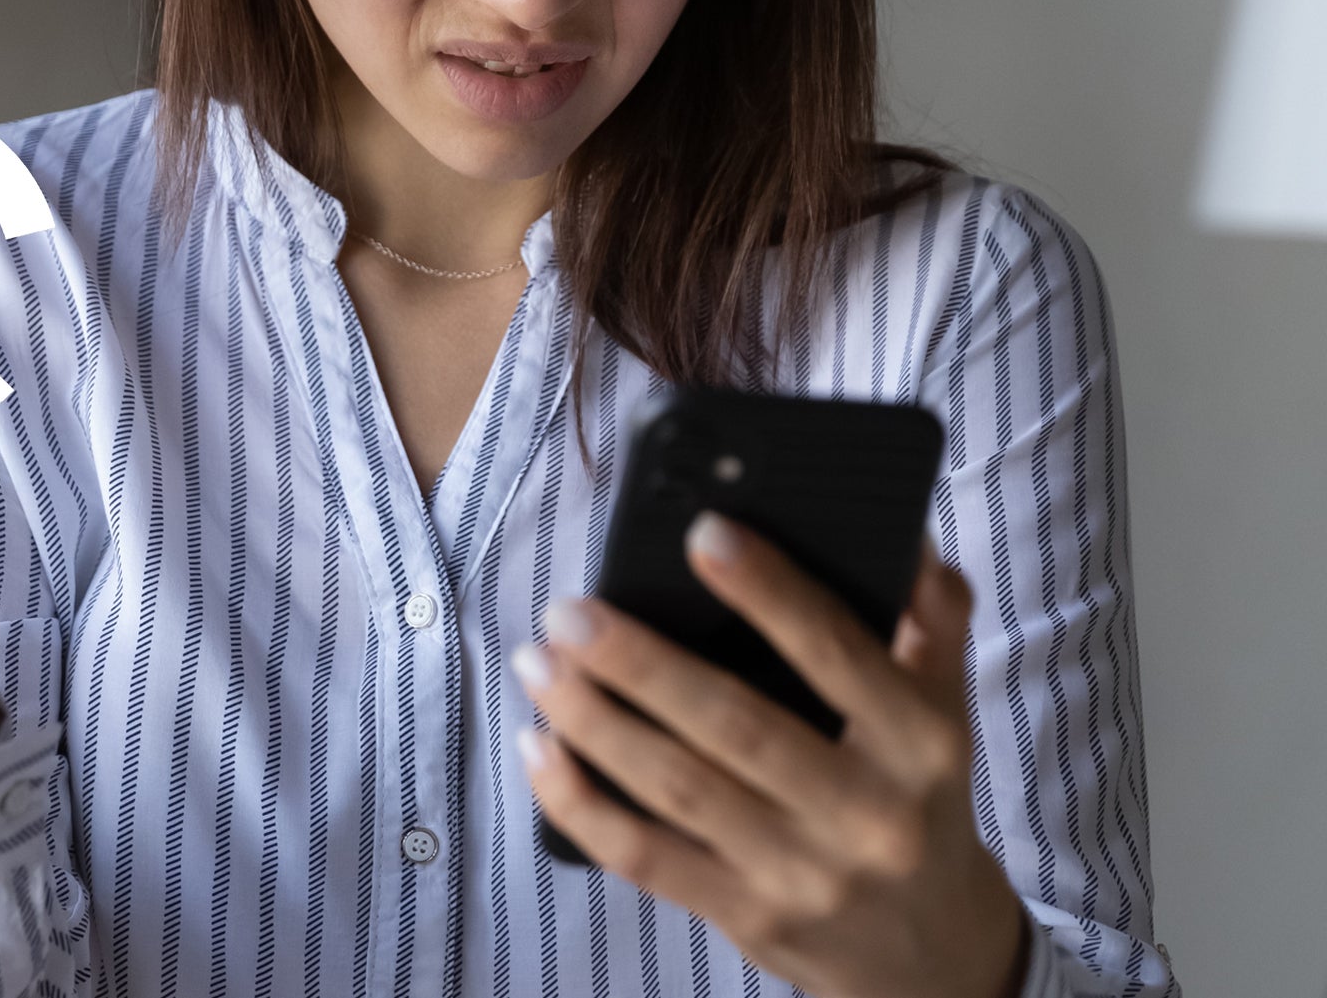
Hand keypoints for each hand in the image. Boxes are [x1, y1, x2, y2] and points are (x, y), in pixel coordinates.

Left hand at [515, 511, 1028, 997]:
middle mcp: (865, 812)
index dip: (769, 591)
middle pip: (735, 725)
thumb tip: (905, 532)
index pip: (837, 653)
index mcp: (920, 743)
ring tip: (538, 665)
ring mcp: (801, 873)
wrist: (930, 952)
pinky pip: (645, 857)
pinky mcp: (747, 917)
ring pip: (678, 789)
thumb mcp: (947, 712)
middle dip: (640, 663)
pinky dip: (582, 804)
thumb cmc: (919, 804)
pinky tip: (540, 752)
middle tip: (568, 613)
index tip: (702, 534)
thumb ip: (932, 622)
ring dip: (594, 722)